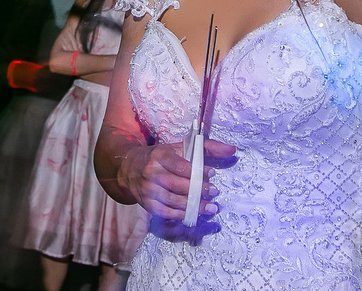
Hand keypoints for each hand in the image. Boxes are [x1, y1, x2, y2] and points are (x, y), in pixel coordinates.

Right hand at [117, 140, 234, 220]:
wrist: (129, 168)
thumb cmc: (160, 157)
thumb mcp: (179, 147)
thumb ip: (207, 147)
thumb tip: (232, 149)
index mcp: (160, 156)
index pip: (180, 166)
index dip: (198, 172)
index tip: (212, 174)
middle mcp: (151, 173)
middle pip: (178, 185)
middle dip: (199, 190)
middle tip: (214, 192)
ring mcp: (148, 190)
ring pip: (174, 201)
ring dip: (194, 206)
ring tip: (211, 207)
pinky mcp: (147, 204)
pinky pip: (167, 213)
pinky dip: (182, 215)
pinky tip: (194, 215)